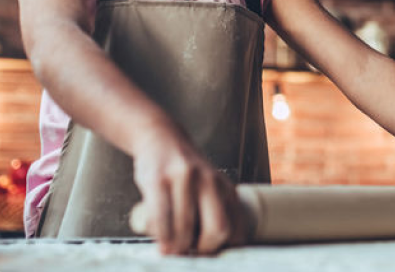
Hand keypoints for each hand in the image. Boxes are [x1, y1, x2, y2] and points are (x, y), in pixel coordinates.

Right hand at [129, 124, 248, 255]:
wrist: (161, 137)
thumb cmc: (185, 171)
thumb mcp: (209, 186)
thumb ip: (215, 212)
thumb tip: (215, 251)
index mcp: (225, 187)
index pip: (236, 228)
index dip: (225, 250)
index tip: (212, 256)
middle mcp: (209, 181)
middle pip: (218, 229)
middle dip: (203, 250)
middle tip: (191, 253)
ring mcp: (184, 178)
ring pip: (185, 228)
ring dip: (176, 247)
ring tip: (170, 249)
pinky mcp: (158, 178)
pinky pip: (160, 216)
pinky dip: (160, 235)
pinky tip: (159, 240)